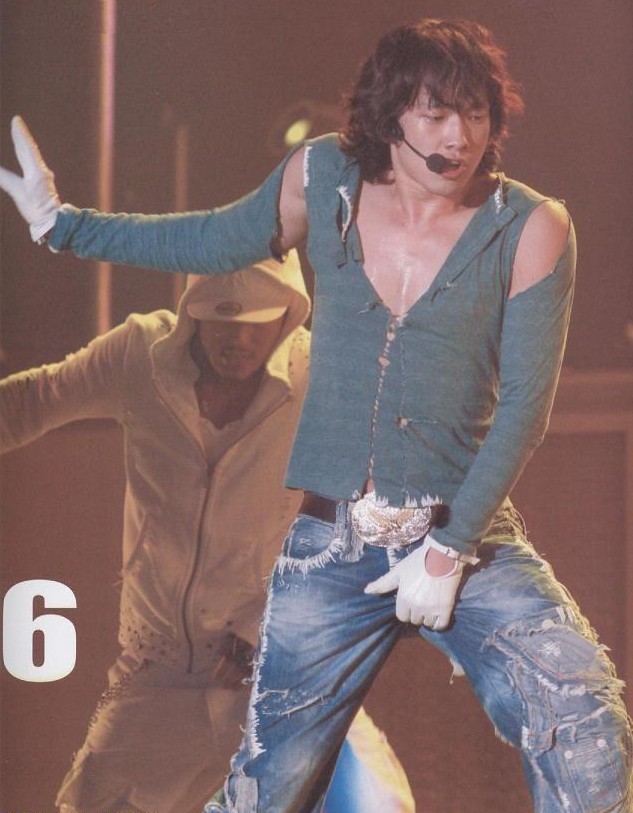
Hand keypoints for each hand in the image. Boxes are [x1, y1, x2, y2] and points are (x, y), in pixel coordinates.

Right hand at [0, 116, 59, 241]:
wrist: (53, 222)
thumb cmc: (36, 209)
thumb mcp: (18, 193)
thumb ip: (4, 178)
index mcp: (36, 172)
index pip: (26, 148)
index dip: (20, 134)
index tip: (16, 121)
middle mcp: (42, 171)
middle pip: (29, 149)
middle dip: (22, 135)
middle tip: (17, 122)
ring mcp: (44, 176)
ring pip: (32, 155)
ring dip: (24, 143)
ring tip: (19, 134)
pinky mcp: (43, 182)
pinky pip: (33, 162)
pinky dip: (27, 153)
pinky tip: (25, 154)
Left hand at [364, 535, 468, 629]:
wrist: (443, 556)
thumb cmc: (419, 561)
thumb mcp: (399, 570)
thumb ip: (383, 583)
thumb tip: (366, 591)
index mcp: (404, 598)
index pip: (402, 616)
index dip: (406, 609)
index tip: (412, 599)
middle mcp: (416, 607)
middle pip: (415, 620)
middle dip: (417, 612)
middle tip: (423, 599)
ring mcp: (431, 609)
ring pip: (427, 623)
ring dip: (429, 616)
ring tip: (432, 602)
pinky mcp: (445, 609)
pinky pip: (440, 625)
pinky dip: (439, 621)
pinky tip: (440, 612)